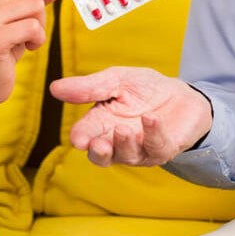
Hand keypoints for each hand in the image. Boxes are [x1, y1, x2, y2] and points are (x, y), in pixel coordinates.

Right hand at [49, 67, 212, 166]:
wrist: (180, 93)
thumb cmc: (143, 89)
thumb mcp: (116, 79)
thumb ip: (89, 86)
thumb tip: (54, 88)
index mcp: (101, 123)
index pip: (86, 134)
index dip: (82, 137)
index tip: (78, 138)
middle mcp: (117, 141)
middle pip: (102, 155)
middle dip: (98, 152)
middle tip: (95, 144)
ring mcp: (140, 149)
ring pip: (128, 156)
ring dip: (124, 144)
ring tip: (123, 129)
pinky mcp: (163, 149)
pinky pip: (156, 147)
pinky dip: (152, 133)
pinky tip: (150, 118)